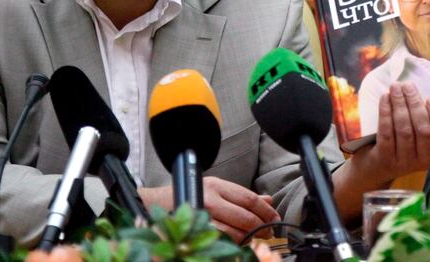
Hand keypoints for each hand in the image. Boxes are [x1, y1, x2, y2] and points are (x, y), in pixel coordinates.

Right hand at [139, 176, 280, 243]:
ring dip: (248, 238)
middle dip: (261, 226)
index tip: (275, 217)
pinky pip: (218, 240)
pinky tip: (238, 244)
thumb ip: (241, 195)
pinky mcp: (194, 229)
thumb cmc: (188, 194)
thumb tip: (267, 200)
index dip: (265, 210)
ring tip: (255, 240)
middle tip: (268, 232)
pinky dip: (232, 244)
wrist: (154, 204)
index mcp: (217, 185)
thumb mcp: (216, 188)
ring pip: (233, 232)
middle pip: (244, 216)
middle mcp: (210, 198)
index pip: (249, 198)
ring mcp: (201, 216)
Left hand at [357, 81, 429, 179]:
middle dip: (415, 104)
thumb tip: (418, 92)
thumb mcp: (416, 138)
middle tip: (408, 86)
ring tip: (395, 88)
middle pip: (423, 130)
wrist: (375, 169)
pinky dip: (386, 112)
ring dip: (400, 104)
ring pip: (404, 130)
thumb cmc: (399, 145)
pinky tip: (385, 98)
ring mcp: (403, 161)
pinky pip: (386, 132)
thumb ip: (422, 119)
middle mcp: (422, 160)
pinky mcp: (384, 159)